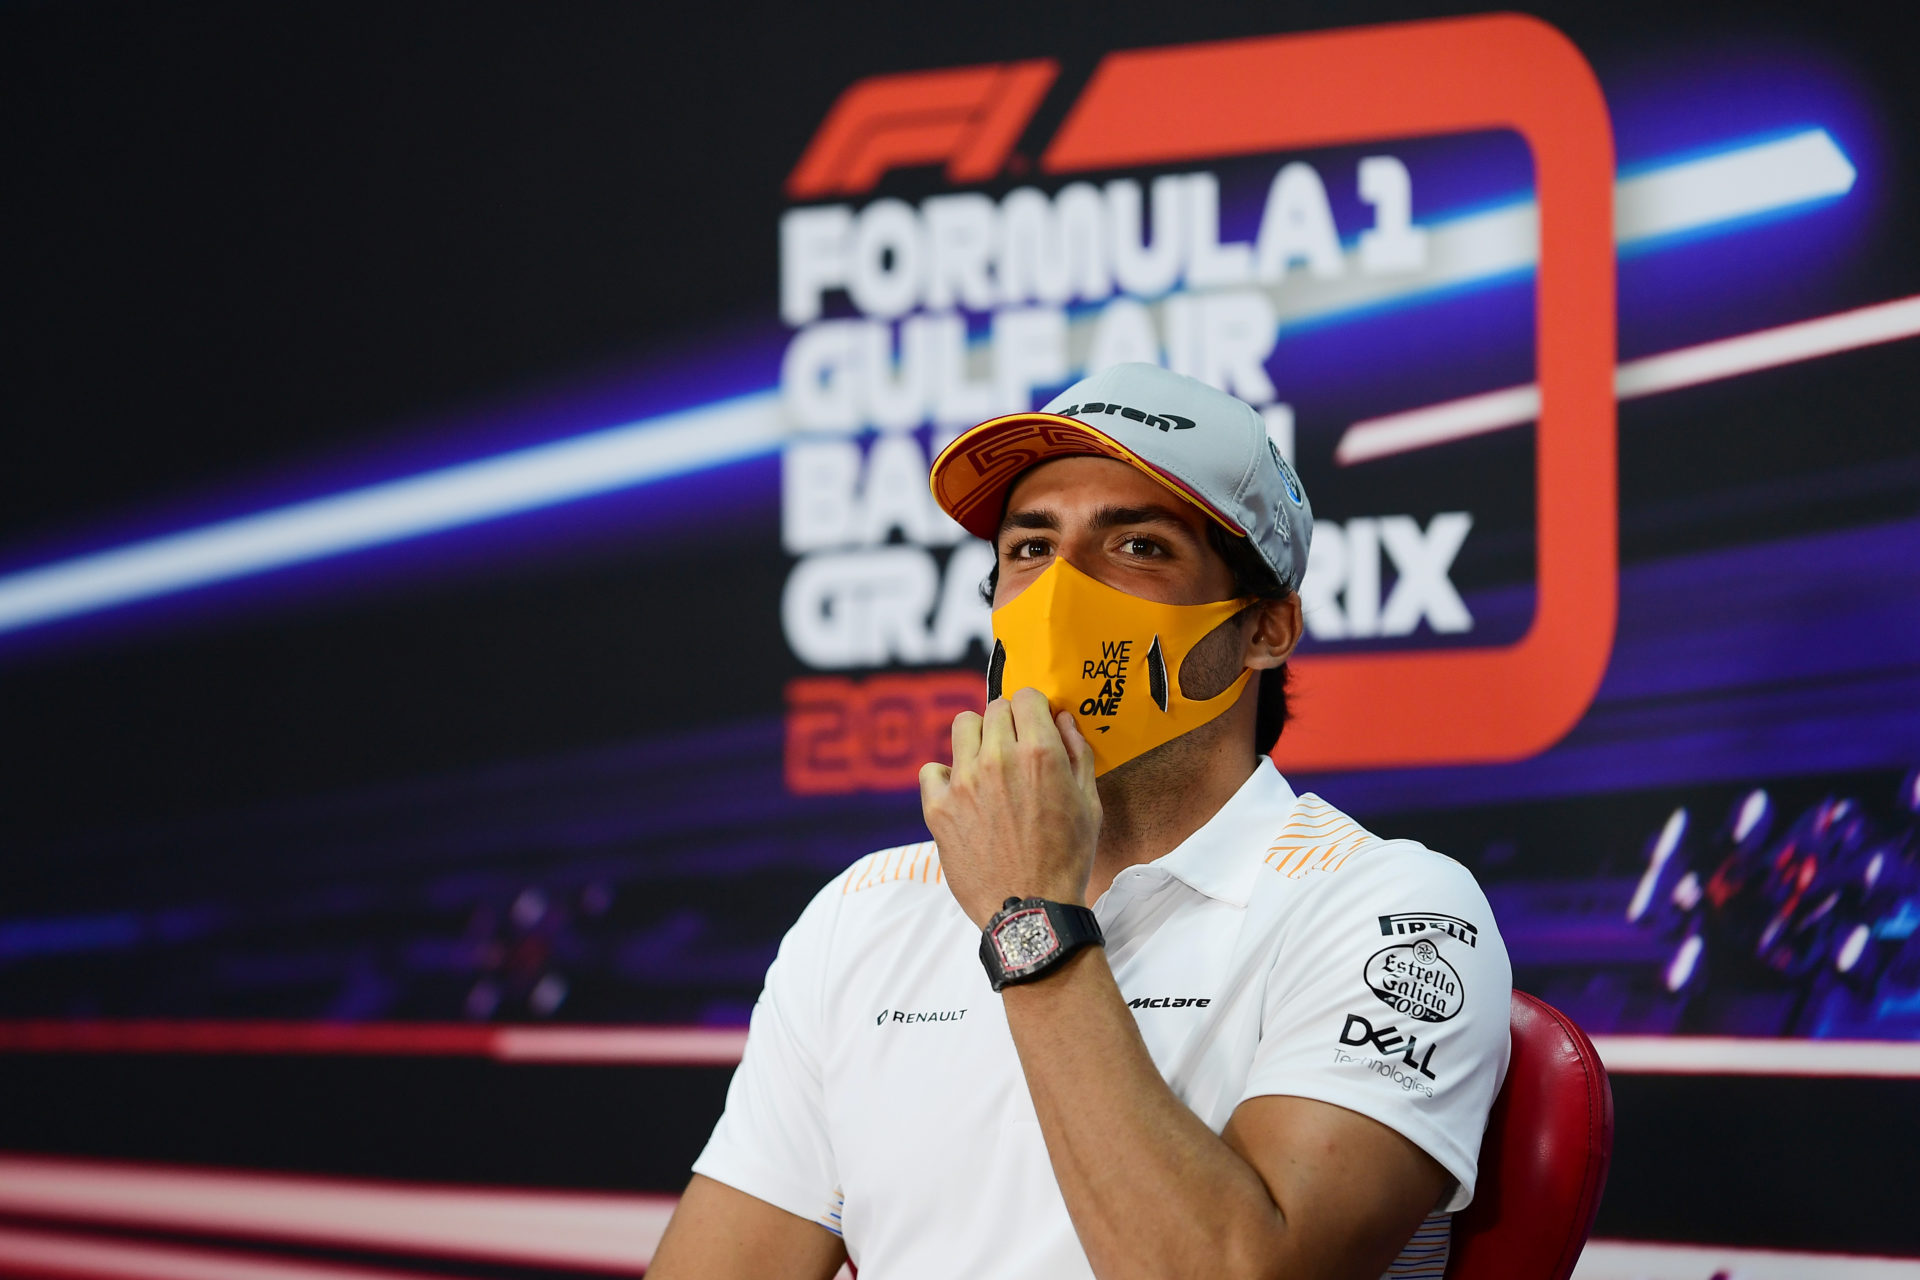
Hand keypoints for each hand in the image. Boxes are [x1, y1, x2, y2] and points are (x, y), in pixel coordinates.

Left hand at [919, 686, 1101, 927]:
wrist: (1030, 910)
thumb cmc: (1067, 859)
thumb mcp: (1089, 804)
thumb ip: (1078, 753)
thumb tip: (1063, 719)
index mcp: (1039, 754)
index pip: (1026, 697)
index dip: (1034, 708)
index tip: (1035, 724)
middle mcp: (998, 759)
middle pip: (995, 709)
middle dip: (1009, 722)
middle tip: (1016, 751)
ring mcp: (964, 781)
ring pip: (963, 726)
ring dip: (977, 739)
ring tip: (987, 766)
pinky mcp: (938, 807)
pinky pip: (931, 769)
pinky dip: (945, 777)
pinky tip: (962, 795)